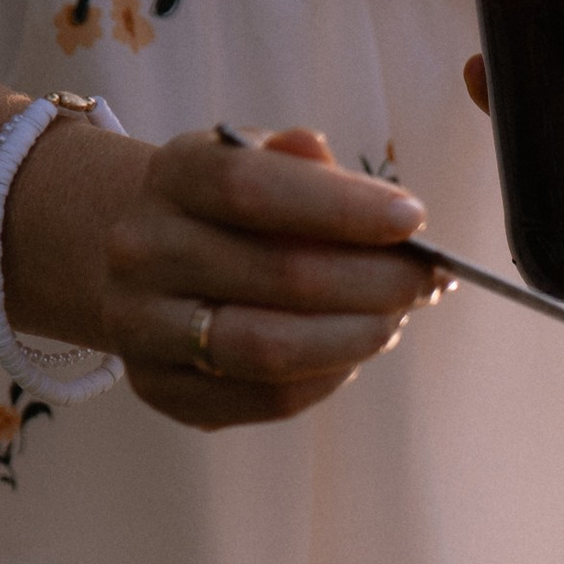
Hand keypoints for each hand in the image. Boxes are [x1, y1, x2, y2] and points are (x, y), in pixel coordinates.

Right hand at [14, 123, 435, 431]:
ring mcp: (142, 324)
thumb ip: (313, 172)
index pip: (252, 187)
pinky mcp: (160, 387)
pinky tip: (350, 354)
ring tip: (392, 320)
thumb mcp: (261, 165)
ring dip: (354, 338)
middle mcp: (142, 249)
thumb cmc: (230, 213)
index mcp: (172, 175)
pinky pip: (266, 398)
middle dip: (373, 282)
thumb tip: (385, 204)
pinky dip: (326, 379)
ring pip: (269, 348)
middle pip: (277, 275)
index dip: (341, 207)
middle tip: (422, 282)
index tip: (411, 219)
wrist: (149, 261)